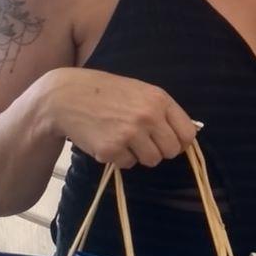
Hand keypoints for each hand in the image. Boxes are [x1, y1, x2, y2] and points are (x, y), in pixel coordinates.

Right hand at [45, 67, 198, 168]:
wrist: (66, 96)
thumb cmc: (105, 92)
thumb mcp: (140, 91)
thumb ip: (162, 110)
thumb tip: (189, 133)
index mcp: (159, 99)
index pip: (187, 133)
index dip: (180, 141)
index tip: (170, 141)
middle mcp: (148, 116)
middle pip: (171, 151)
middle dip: (159, 149)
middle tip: (143, 140)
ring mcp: (130, 134)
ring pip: (152, 161)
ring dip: (140, 155)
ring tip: (124, 138)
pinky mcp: (111, 150)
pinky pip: (128, 164)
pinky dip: (120, 158)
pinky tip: (108, 140)